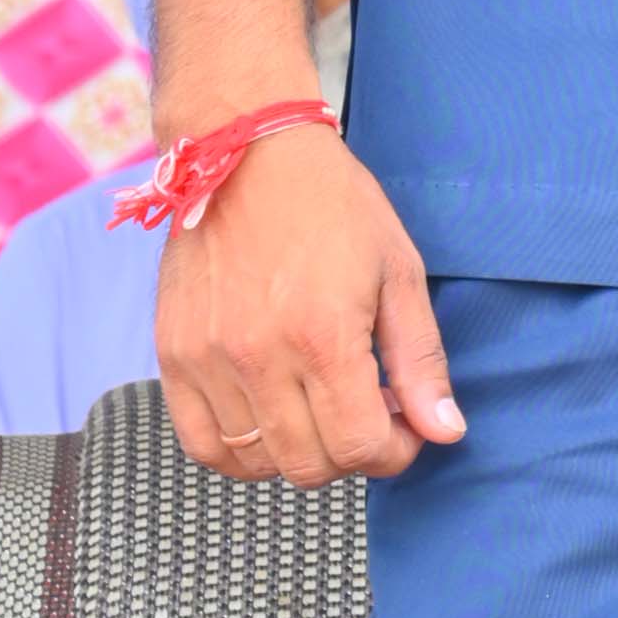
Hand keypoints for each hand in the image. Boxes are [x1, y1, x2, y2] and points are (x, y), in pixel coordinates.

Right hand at [155, 120, 462, 484]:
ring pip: (256, 462)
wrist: (246, 151)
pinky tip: (270, 418)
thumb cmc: (332, 205)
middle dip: (351, 454)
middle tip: (365, 412)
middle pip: (309, 465)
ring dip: (299, 452)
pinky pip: (202, 443)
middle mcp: (258, 356)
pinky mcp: (173, 354)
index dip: (394, 452)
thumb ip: (420, 361)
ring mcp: (207, 359)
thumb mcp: (399, 272)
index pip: (360, 448)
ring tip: (319, 407)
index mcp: (322, 335)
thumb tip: (444, 431)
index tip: (403, 427)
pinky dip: (240, 450)